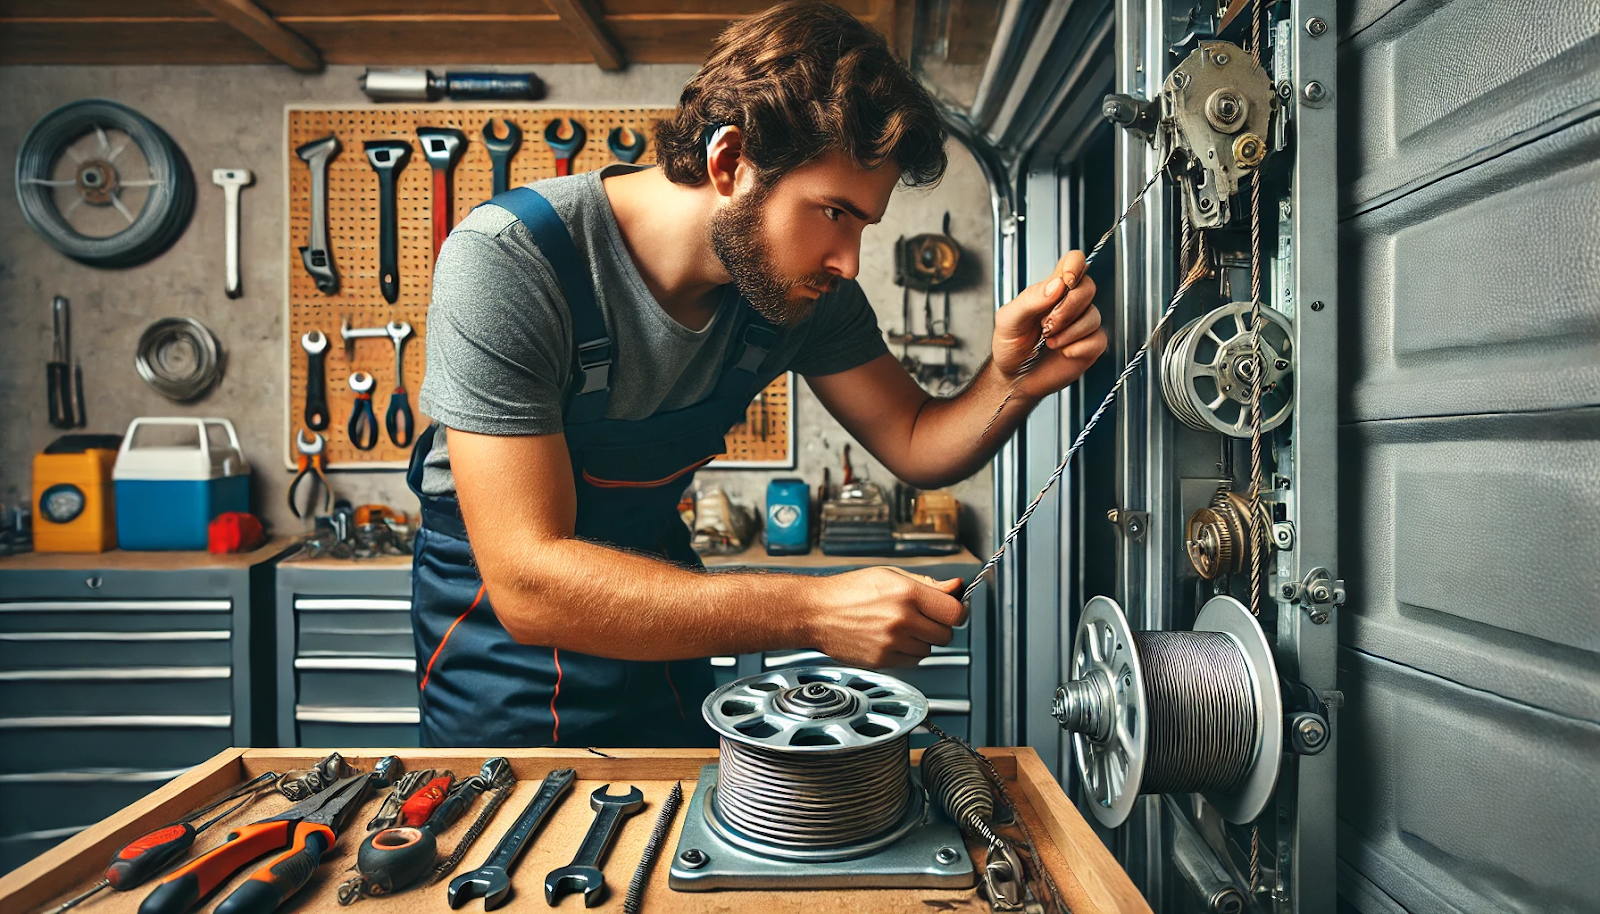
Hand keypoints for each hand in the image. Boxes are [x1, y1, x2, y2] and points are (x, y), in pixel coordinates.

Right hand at [807, 568, 967, 667]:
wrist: (817, 613)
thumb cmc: (849, 591)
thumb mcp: (890, 575)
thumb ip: (928, 584)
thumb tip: (955, 587)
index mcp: (907, 594)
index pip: (955, 612)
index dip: (958, 612)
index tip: (954, 611)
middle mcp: (902, 620)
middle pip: (946, 634)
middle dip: (939, 626)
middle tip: (924, 618)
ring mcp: (893, 643)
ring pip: (930, 650)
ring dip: (923, 641)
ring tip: (901, 627)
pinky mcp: (883, 660)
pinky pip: (913, 662)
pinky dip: (908, 653)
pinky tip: (892, 639)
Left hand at [991, 250, 1106, 399]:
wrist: (1013, 379)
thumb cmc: (1009, 346)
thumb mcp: (1008, 319)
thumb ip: (1030, 299)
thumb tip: (1056, 285)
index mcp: (1051, 290)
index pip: (1073, 261)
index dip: (1075, 265)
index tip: (1066, 282)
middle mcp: (1069, 304)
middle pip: (1089, 287)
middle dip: (1067, 308)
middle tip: (1046, 325)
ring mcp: (1081, 325)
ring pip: (1094, 316)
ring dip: (1069, 332)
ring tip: (1049, 341)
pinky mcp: (1089, 346)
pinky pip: (1098, 339)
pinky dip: (1078, 347)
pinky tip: (1063, 351)